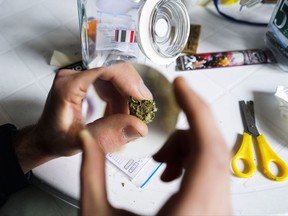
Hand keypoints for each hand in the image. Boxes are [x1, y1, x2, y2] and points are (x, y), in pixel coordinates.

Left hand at [14, 62, 151, 172]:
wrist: (46, 138)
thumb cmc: (57, 139)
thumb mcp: (83, 140)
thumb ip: (110, 133)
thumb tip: (140, 127)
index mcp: (67, 87)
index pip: (104, 70)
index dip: (127, 81)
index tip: (142, 98)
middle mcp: (72, 76)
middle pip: (112, 71)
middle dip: (130, 90)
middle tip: (141, 110)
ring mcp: (79, 77)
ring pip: (114, 78)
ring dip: (125, 98)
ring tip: (126, 118)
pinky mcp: (85, 81)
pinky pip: (110, 84)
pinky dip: (119, 99)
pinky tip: (118, 113)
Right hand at [79, 77, 230, 215]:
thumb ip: (91, 173)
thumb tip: (86, 136)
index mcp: (192, 210)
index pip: (208, 147)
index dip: (197, 109)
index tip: (181, 85)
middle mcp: (215, 211)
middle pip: (213, 148)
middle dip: (187, 126)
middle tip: (166, 118)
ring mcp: (219, 212)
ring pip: (214, 160)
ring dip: (186, 148)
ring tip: (161, 162)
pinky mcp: (215, 212)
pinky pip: (213, 173)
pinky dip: (192, 162)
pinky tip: (170, 174)